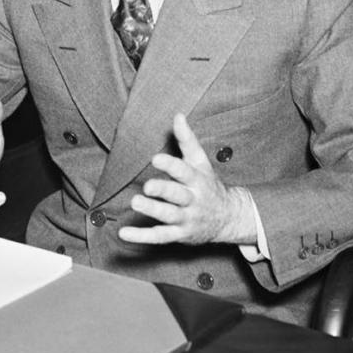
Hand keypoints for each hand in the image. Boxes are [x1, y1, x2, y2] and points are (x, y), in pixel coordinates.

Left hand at [119, 113, 256, 246]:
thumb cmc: (208, 185)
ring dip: (153, 210)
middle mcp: (193, 200)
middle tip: (148, 187)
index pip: (184, 171)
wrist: (227, 218)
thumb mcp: (200, 162)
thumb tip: (177, 115)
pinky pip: (160, 236)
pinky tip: (124, 233)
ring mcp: (186, 219)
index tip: (156, 159)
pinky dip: (142, 237)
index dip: (171, 165)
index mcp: (197, 180)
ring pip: (169, 216)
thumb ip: (187, 140)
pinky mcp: (179, 234)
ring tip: (135, 203)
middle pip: (178, 195)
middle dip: (164, 191)